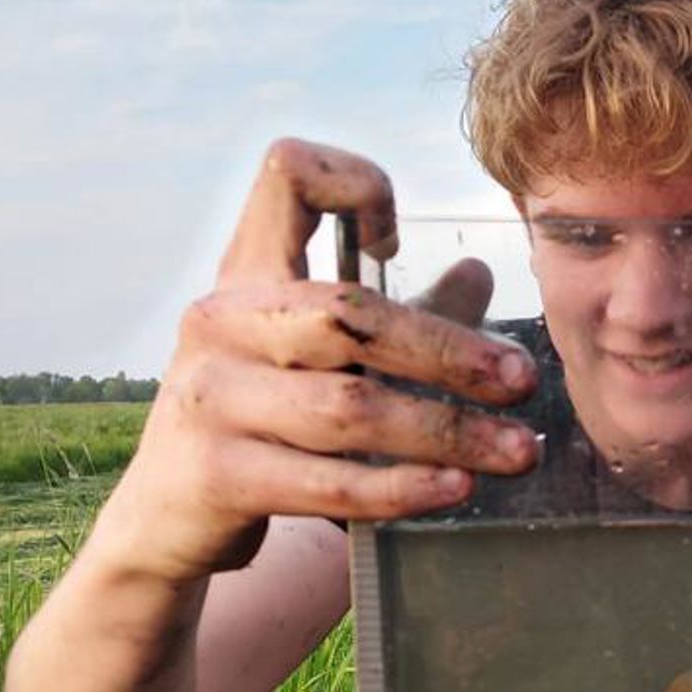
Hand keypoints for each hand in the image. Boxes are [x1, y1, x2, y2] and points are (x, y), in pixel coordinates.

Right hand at [98, 139, 538, 583]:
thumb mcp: (317, 358)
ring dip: (449, 432)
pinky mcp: (214, 475)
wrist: (168, 518)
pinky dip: (402, 487)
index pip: (289, 173)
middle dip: (450, 350)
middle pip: (349, 313)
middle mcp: (219, 319)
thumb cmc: (261, 421)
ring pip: (350, 408)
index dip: (354, 184)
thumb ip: (400, 317)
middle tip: (523, 382)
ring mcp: (210, 396)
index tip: (396, 243)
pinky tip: (456, 489)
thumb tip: (481, 270)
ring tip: (518, 451)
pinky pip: (327, 482)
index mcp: (248, 272)